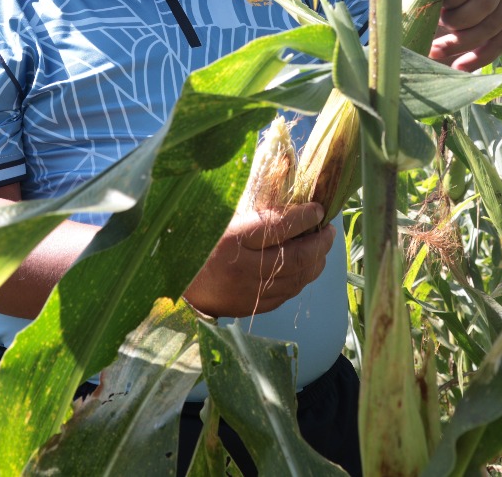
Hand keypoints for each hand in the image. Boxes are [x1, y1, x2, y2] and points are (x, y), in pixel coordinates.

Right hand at [184, 202, 335, 317]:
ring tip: (323, 246)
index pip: (279, 227)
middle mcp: (244, 269)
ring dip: (317, 261)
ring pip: (297, 278)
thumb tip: (290, 193)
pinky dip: (303, 278)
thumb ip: (254, 209)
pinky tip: (307, 266)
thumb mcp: (221, 218)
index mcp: (232, 239)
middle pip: (296, 256)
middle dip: (320, 242)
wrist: (173, 282)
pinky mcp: (252, 307)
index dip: (304, 217)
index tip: (318, 208)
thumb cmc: (198, 242)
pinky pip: (288, 293)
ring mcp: (250, 292)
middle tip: (328, 229)